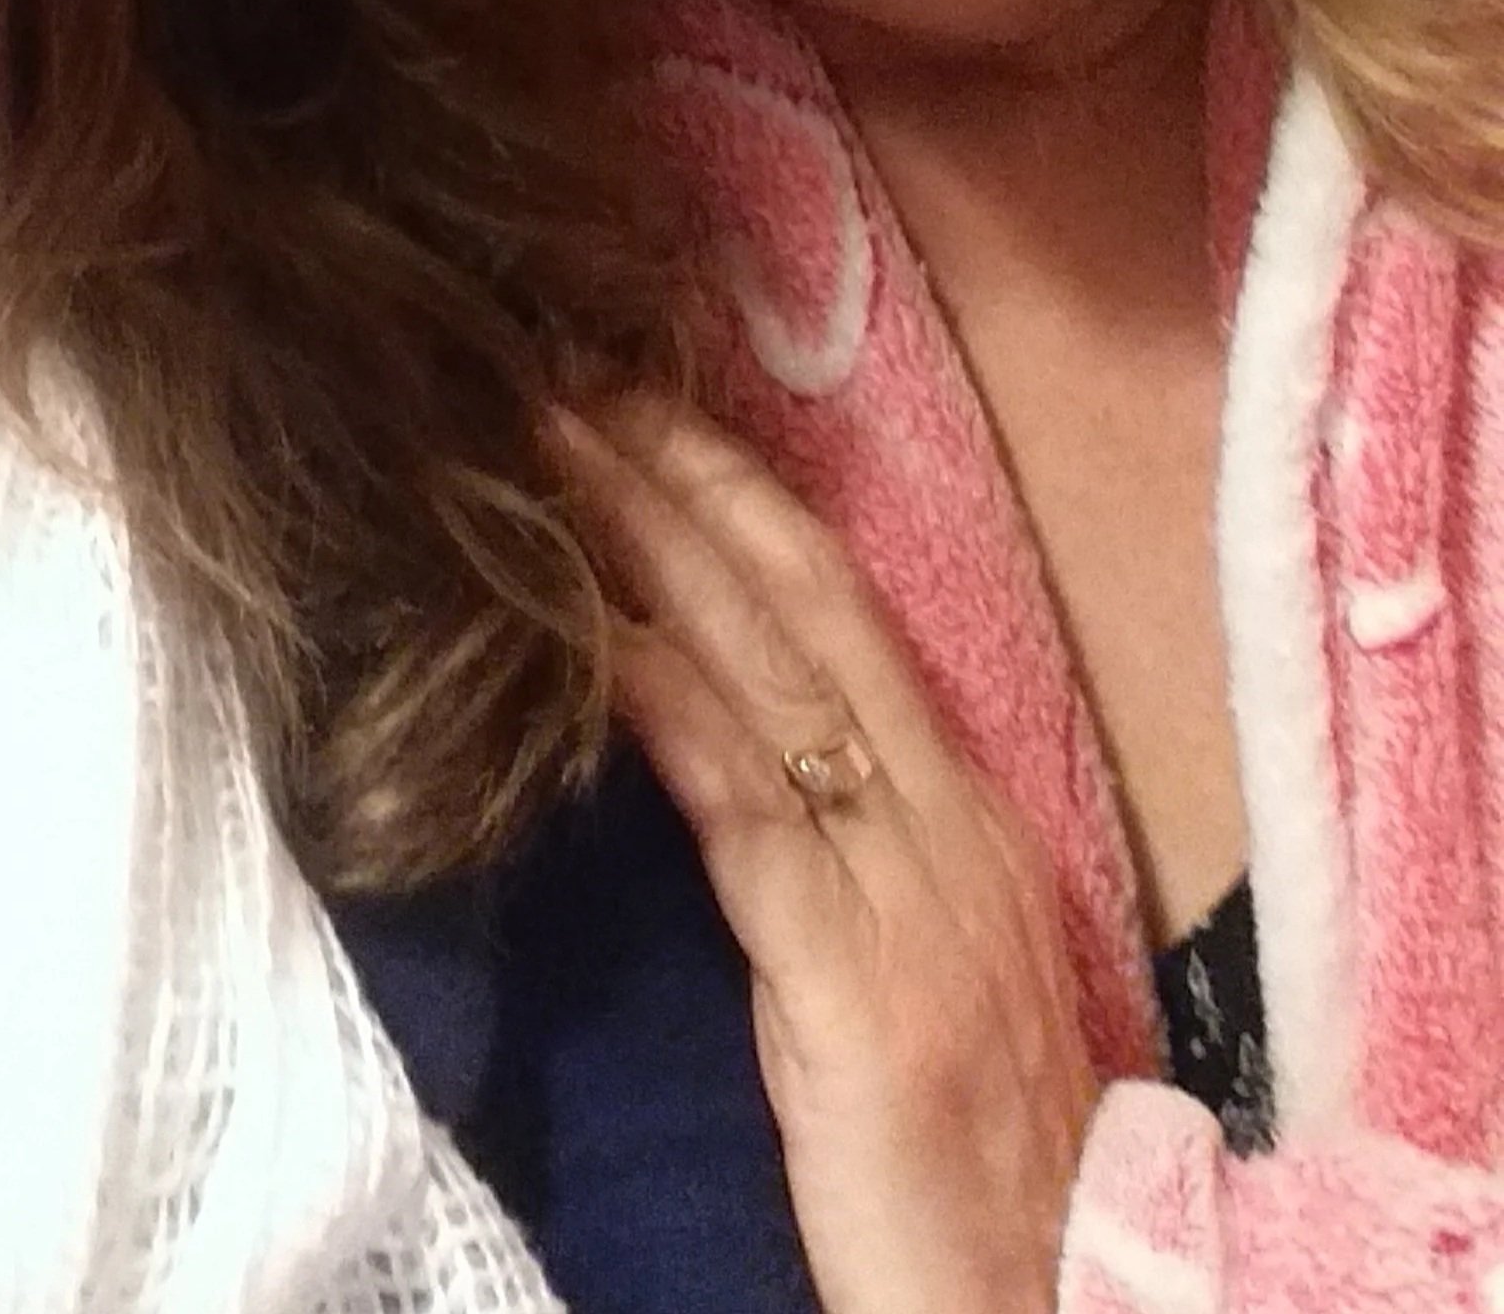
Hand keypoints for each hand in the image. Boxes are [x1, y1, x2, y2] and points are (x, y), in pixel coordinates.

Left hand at [551, 396, 1096, 1313]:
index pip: (842, 611)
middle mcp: (945, 824)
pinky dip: (659, 702)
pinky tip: (583, 634)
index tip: (640, 403)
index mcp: (963, 817)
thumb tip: (724, 749)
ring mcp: (907, 894)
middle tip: (570, 370)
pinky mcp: (855, 984)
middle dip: (687, 473)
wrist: (1045, 1305)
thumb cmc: (962, 1162)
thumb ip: (835, 856)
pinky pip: (742, 809)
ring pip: (768, 670)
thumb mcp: (909, 969)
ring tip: (546, 449)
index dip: (740, 498)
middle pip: (804, 603)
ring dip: (647, 543)